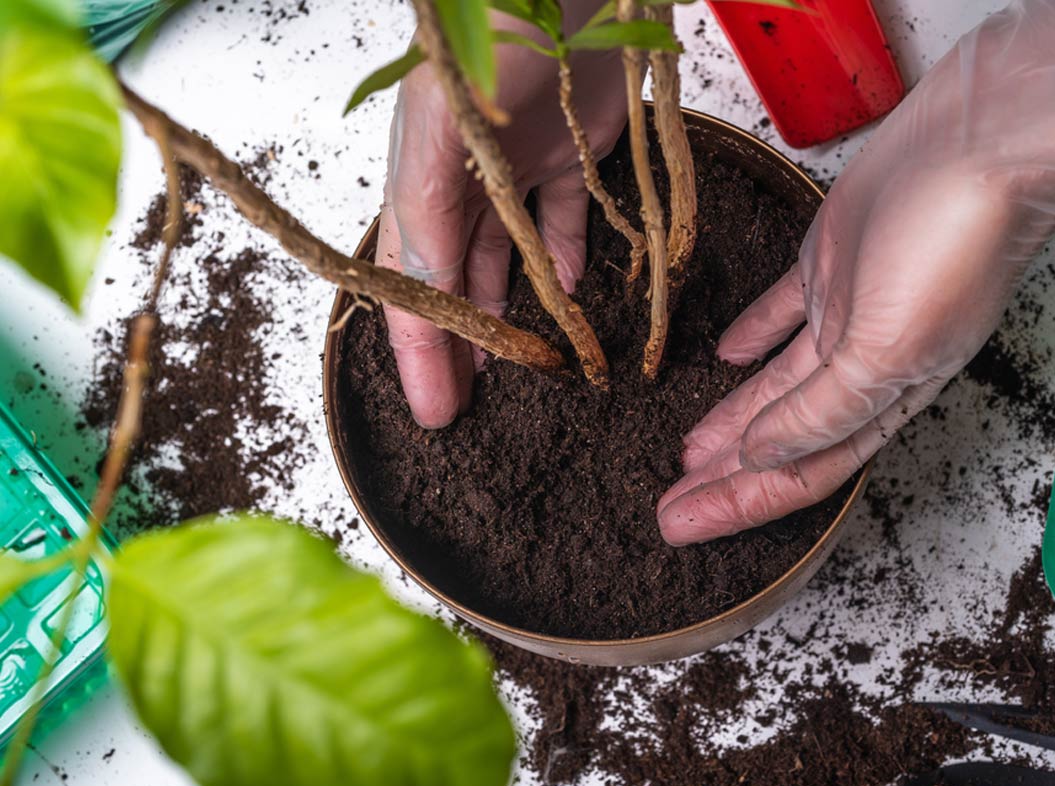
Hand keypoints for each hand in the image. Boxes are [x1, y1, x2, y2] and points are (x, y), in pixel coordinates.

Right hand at [378, 7, 624, 427]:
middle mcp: (465, 177)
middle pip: (455, 279)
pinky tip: (573, 293)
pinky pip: (565, 220)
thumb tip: (422, 291)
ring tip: (519, 367)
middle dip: (463, 344)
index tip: (436, 412)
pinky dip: (568, 258)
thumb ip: (431, 208)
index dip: (422, 350)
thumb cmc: (501, 19)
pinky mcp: (575, 151)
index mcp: (421, 173)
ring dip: (511, 312)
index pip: (414, 280)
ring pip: (508, 257)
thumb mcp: (447, 119)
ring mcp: (521, 166)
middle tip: (468, 408)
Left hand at [658, 0, 1054, 545]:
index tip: (682, 526)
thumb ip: (822, 412)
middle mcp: (865, 364)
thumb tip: (761, 456)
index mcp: (886, 398)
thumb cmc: (950, 247)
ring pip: (774, 385)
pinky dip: (750, 338)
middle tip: (669, 506)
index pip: (803, 471)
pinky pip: (779, 313)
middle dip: (724, 478)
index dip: (741, 503)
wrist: (978, 141)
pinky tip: (722, 358)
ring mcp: (846, 311)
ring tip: (684, 453)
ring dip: (729, 418)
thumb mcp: (887, 352)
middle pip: (782, 439)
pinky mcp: (829, 260)